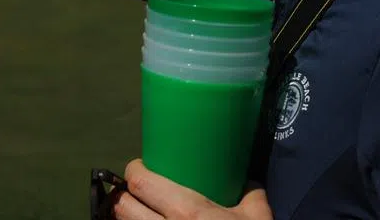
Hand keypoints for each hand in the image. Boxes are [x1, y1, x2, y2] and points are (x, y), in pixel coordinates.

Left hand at [113, 160, 271, 219]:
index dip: (134, 170)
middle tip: (135, 189)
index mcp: (187, 212)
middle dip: (123, 194)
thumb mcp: (256, 218)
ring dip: (126, 217)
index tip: (140, 166)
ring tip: (138, 211)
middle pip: (122, 207)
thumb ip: (251, 194)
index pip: (142, 183)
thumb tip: (247, 182)